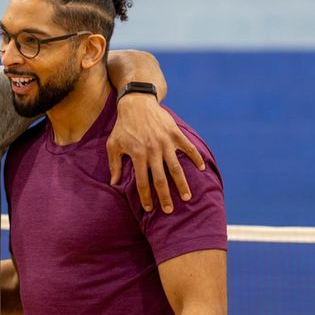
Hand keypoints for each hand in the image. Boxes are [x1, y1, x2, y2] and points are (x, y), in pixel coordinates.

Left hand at [108, 94, 204, 212]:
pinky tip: (202, 169)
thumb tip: (114, 184)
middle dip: (165, 197)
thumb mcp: (113, 145)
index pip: (143, 182)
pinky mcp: (175, 133)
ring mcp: (166, 142)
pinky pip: (188, 148)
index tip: (150, 208)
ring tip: (187, 197)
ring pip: (176, 168)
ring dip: (182, 184)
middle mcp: (153, 151)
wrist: (137, 103)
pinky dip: (196, 158)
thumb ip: (114, 165)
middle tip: (170, 210)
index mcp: (137, 155)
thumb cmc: (123, 126)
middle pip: (161, 179)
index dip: (146, 197)